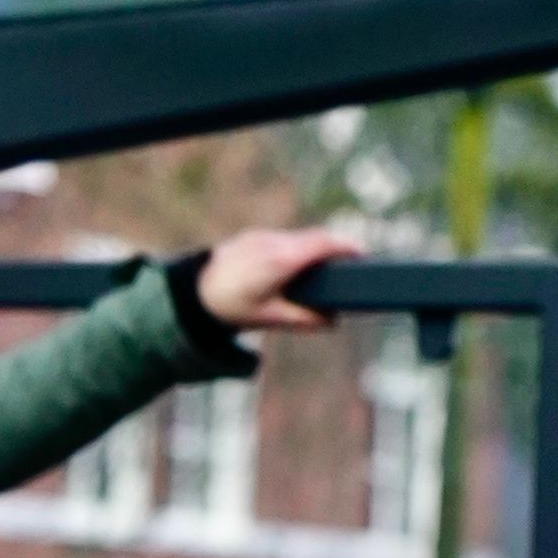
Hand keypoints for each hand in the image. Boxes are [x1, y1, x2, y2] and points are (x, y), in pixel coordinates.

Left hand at [197, 227, 360, 332]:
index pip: (322, 244)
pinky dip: (295, 250)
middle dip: (333, 248)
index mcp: (282, 261)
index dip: (345, 246)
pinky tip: (294, 268)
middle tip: (349, 264)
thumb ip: (305, 319)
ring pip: (298, 237)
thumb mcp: (271, 319)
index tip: (362, 253)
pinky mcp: (254, 236)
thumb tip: (333, 321)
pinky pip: (283, 239)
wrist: (195, 292)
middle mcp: (274, 242)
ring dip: (313, 249)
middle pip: (314, 238)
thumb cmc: (233, 307)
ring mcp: (263, 235)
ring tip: (323, 270)